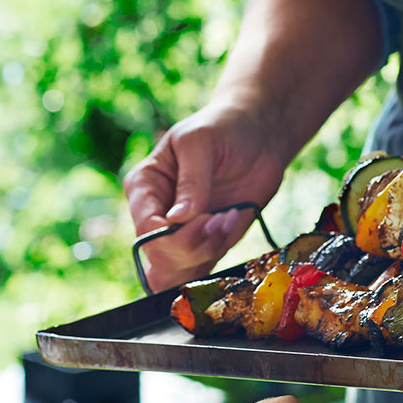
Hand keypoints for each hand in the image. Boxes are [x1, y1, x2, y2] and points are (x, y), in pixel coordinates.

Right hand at [124, 100, 286, 291]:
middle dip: (195, 246)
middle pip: (160, 258)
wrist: (258, 137)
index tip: (208, 216)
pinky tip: (231, 224)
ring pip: (178, 273)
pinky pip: (200, 273)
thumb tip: (178, 218)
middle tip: (222, 217)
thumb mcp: (201, 142)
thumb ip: (191, 181)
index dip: (175, 236)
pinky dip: (218, 257)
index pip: (147, 230)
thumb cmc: (222, 128)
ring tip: (228, 217)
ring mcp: (180, 235)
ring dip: (209, 252)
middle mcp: (156, 216)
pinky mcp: (204, 245)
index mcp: (144, 188)